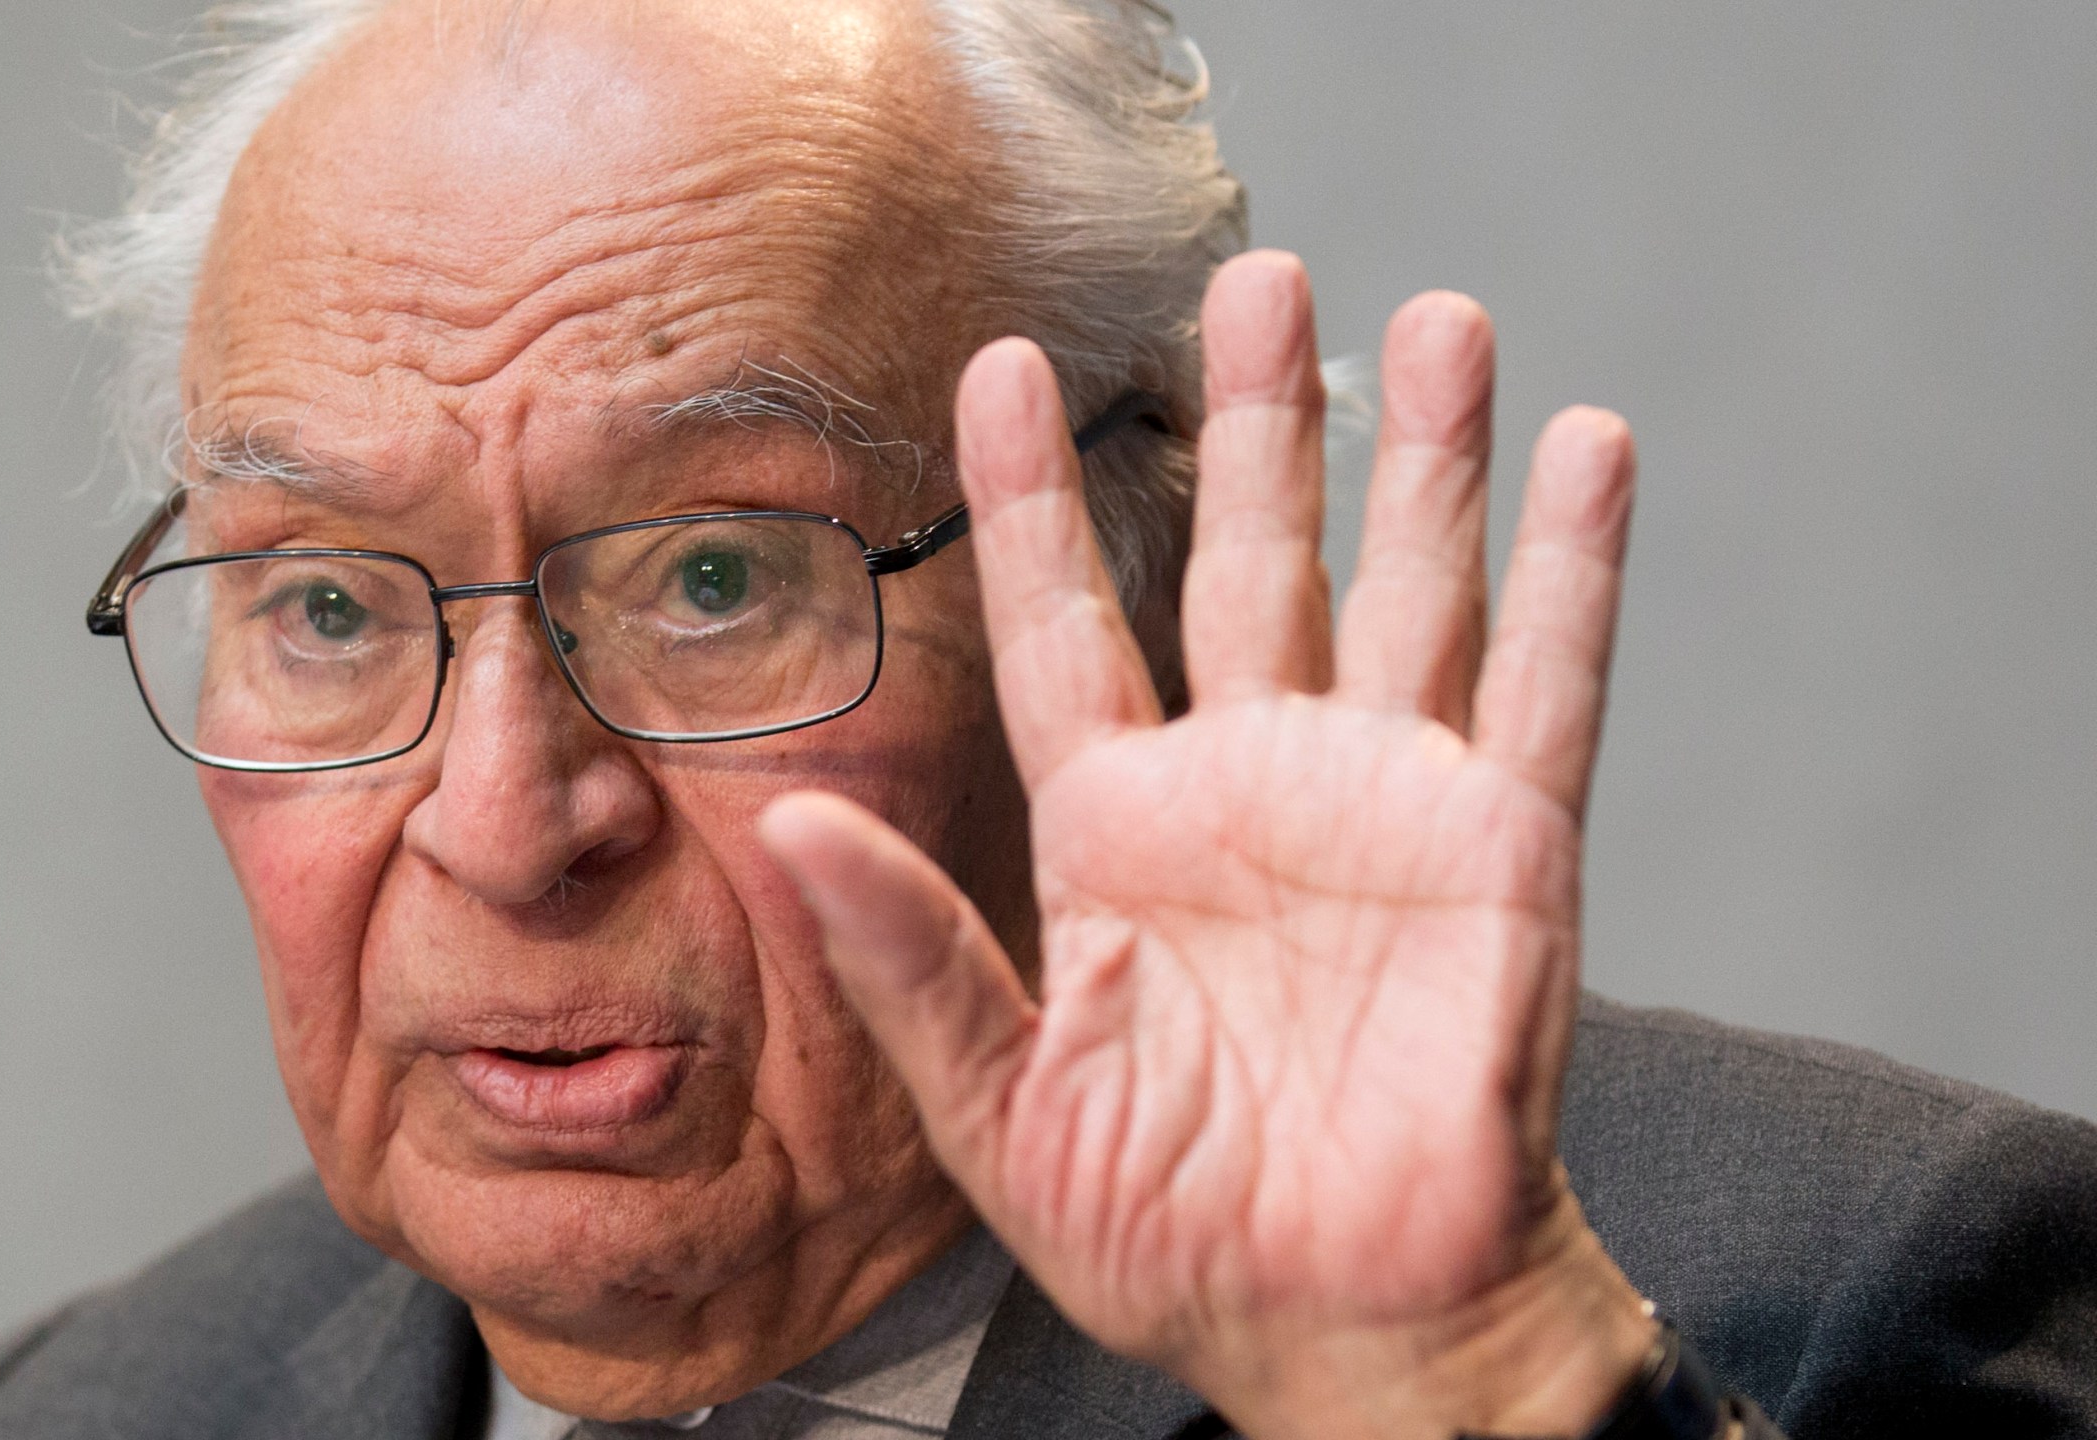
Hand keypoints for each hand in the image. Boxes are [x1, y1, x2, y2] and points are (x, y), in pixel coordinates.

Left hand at [758, 252, 1657, 1439]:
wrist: (1342, 1324)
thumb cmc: (1169, 1232)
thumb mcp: (1005, 1104)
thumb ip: (910, 957)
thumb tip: (794, 831)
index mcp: (1115, 832)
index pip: (1064, 626)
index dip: (1035, 498)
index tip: (1003, 369)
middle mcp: (1248, 787)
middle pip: (1249, 561)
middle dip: (1251, 421)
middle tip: (1255, 279)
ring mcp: (1382, 806)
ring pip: (1406, 587)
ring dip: (1421, 456)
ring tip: (1430, 319)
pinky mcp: (1504, 850)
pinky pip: (1544, 688)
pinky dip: (1573, 572)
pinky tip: (1589, 452)